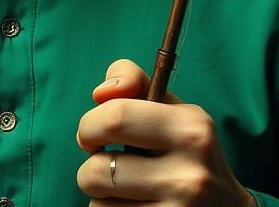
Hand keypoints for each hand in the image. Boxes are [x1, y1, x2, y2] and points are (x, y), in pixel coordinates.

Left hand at [75, 58, 255, 205]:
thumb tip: (99, 93)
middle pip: (98, 169)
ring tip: (125, 188)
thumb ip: (134, 83)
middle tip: (100, 162)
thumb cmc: (187, 150)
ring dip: (101, 195)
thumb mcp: (172, 109)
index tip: (91, 134)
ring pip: (99, 203)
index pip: (116, 116)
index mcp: (190, 129)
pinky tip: (134, 206)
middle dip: (88, 165)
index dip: (89, 125)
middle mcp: (189, 174)